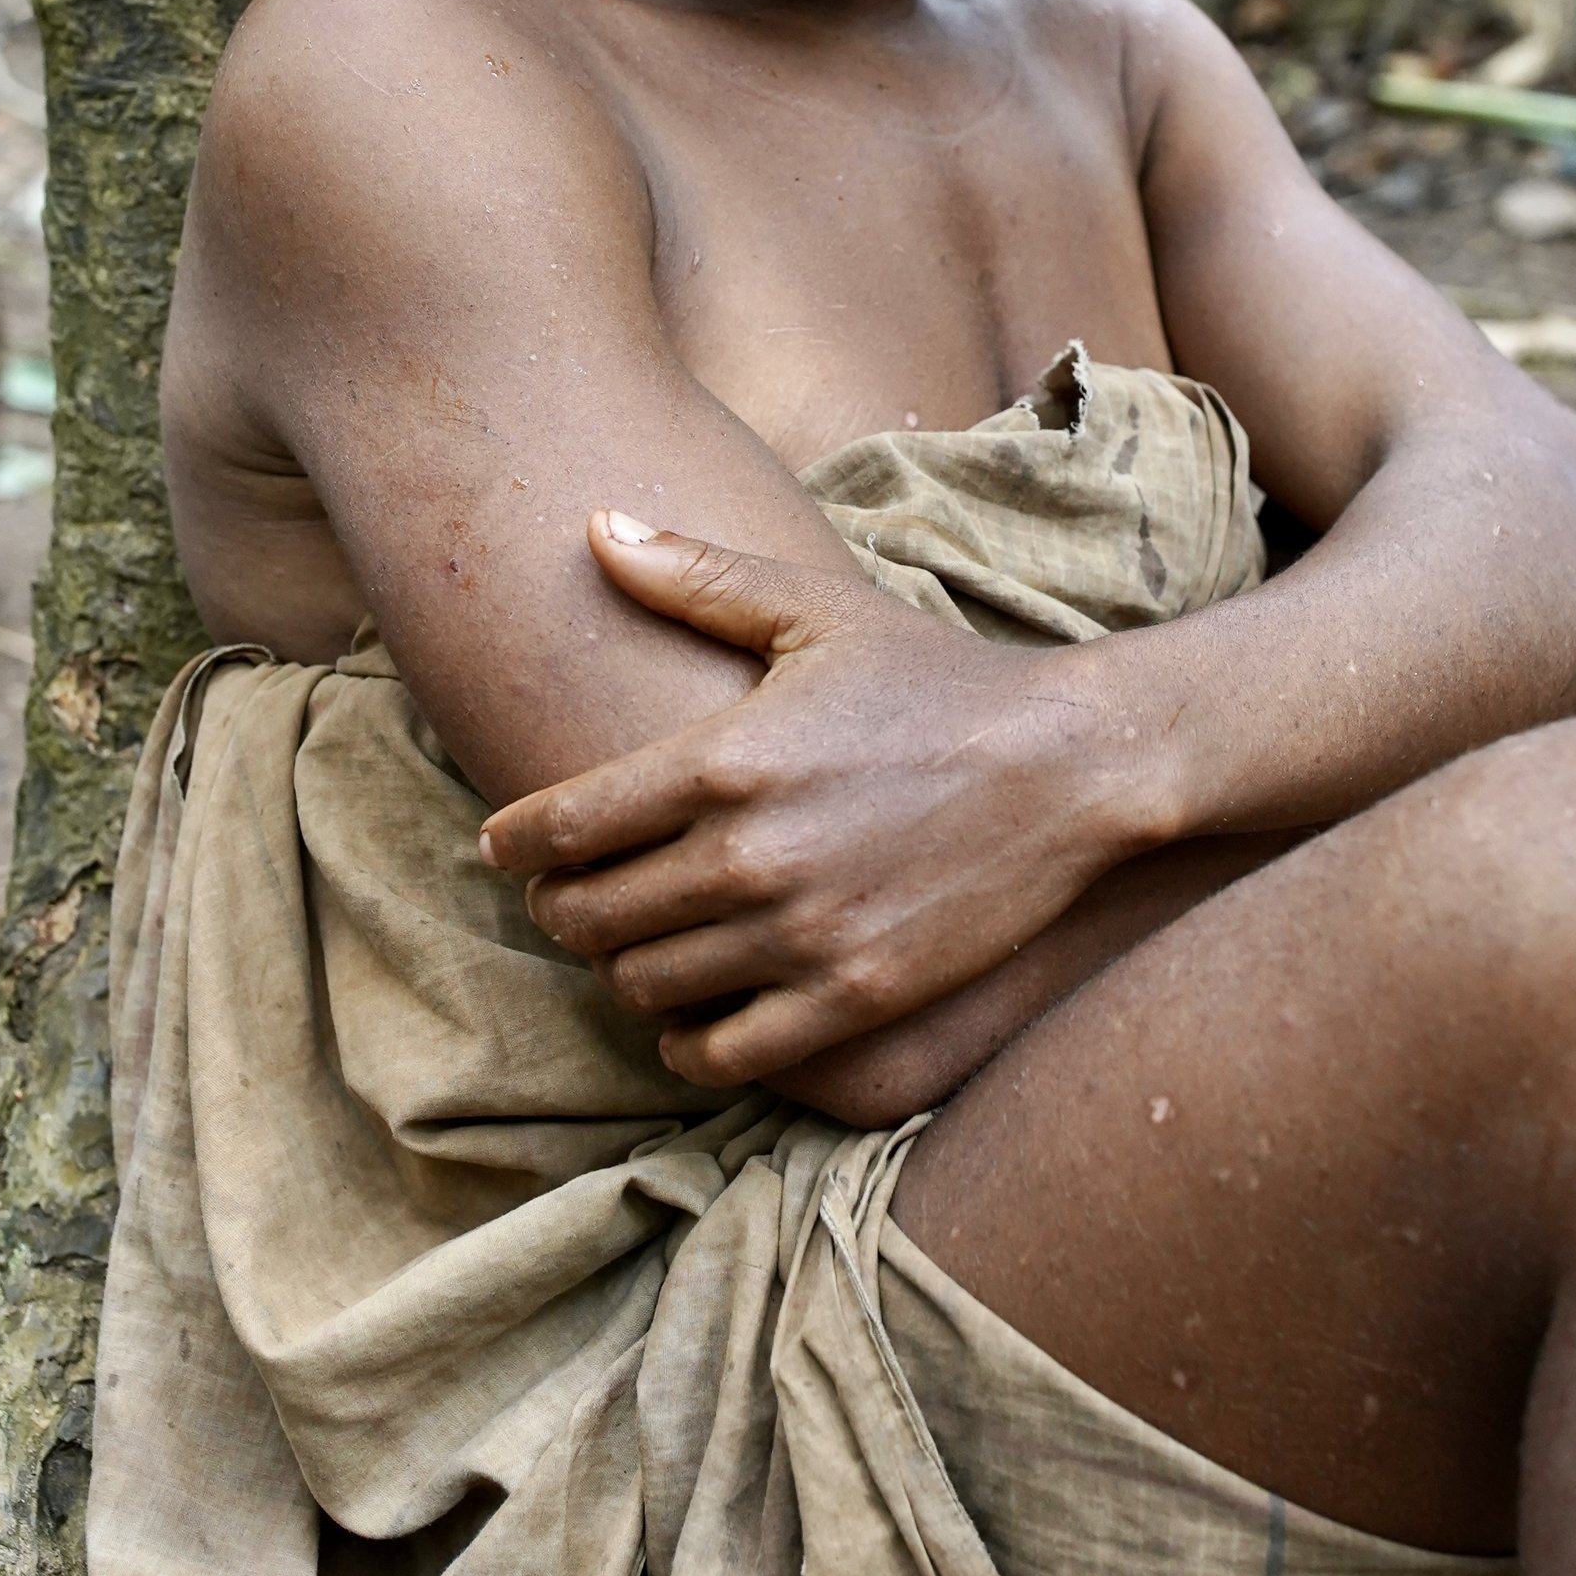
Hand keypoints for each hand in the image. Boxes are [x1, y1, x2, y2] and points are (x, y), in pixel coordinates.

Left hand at [475, 513, 1152, 1087]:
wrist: (1071, 764)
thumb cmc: (936, 678)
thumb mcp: (815, 611)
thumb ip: (696, 575)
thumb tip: (594, 524)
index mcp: (722, 759)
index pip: (560, 827)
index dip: (512, 845)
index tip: (505, 849)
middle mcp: (748, 855)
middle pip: (586, 916)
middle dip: (561, 908)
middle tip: (571, 897)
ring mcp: (801, 935)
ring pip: (643, 987)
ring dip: (622, 971)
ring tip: (637, 946)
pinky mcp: (853, 996)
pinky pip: (722, 1052)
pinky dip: (687, 1041)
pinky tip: (693, 1011)